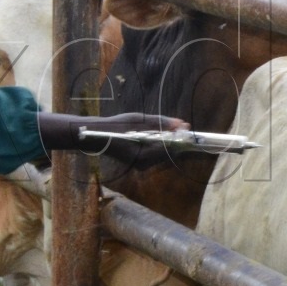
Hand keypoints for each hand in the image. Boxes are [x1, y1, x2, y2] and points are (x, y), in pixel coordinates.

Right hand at [38, 112, 188, 167]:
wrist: (96, 137)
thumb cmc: (115, 126)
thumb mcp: (138, 119)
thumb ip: (161, 122)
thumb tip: (182, 123)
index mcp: (142, 154)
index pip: (169, 148)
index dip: (182, 139)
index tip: (190, 129)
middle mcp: (143, 164)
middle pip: (169, 153)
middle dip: (180, 142)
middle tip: (189, 130)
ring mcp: (142, 165)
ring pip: (165, 155)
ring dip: (173, 144)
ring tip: (181, 133)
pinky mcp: (140, 163)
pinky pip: (157, 155)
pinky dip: (164, 146)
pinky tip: (168, 137)